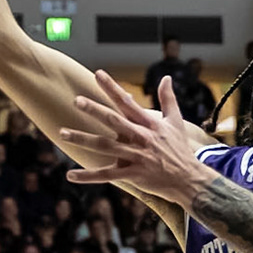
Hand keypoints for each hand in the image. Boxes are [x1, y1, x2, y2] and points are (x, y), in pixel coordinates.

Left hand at [60, 72, 210, 200]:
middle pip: (115, 122)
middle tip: (77, 100)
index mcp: (150, 124)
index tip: (98, 74)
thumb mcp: (176, 121)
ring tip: (62, 133)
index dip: (112, 88)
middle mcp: (142, 138)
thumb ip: (168, 98)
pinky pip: (108, 175)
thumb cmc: (180, 149)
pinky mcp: (134, 175)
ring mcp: (137, 157)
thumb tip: (166, 77)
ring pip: (106, 147)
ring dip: (83, 139)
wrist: (189, 179)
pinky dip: (89, 176)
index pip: (128, 102)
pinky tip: (70, 175)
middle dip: (96, 110)